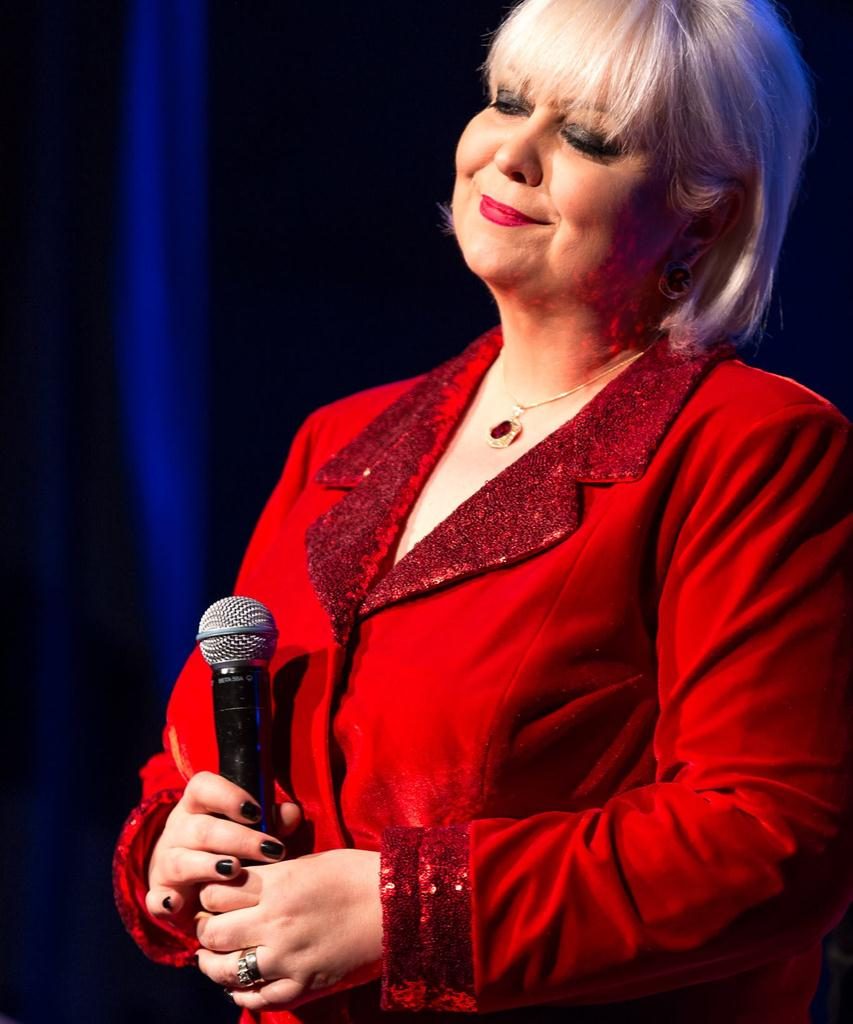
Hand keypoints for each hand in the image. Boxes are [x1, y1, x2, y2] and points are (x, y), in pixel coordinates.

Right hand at [145, 771, 302, 920]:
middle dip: (238, 839)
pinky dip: (164, 902)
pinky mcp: (160, 894)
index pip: (203, 787)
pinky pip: (156, 898)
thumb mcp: (254, 830)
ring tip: (234, 870)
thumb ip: (274, 819)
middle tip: (271, 850)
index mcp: (199, 806)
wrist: (193, 882)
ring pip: (181, 860)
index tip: (256, 811)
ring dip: (207, 866)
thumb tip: (291, 813)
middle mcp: (179, 829)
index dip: (228, 796)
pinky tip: (177, 904)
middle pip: (202, 829)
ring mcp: (166, 862)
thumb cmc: (233, 847)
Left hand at [195, 849, 381, 1010]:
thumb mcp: (310, 862)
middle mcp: (275, 921)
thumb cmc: (358, 875)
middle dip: (207, 931)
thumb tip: (244, 885)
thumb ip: (274, 876)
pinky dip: (243, 994)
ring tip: (215, 959)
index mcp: (278, 884)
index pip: (215, 893)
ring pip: (226, 971)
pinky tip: (241, 986)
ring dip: (214, 966)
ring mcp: (288, 958)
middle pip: (213, 934)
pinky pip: (258, 999)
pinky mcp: (303, 986)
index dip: (208, 896)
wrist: (398, 907)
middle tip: (211, 928)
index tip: (213, 898)